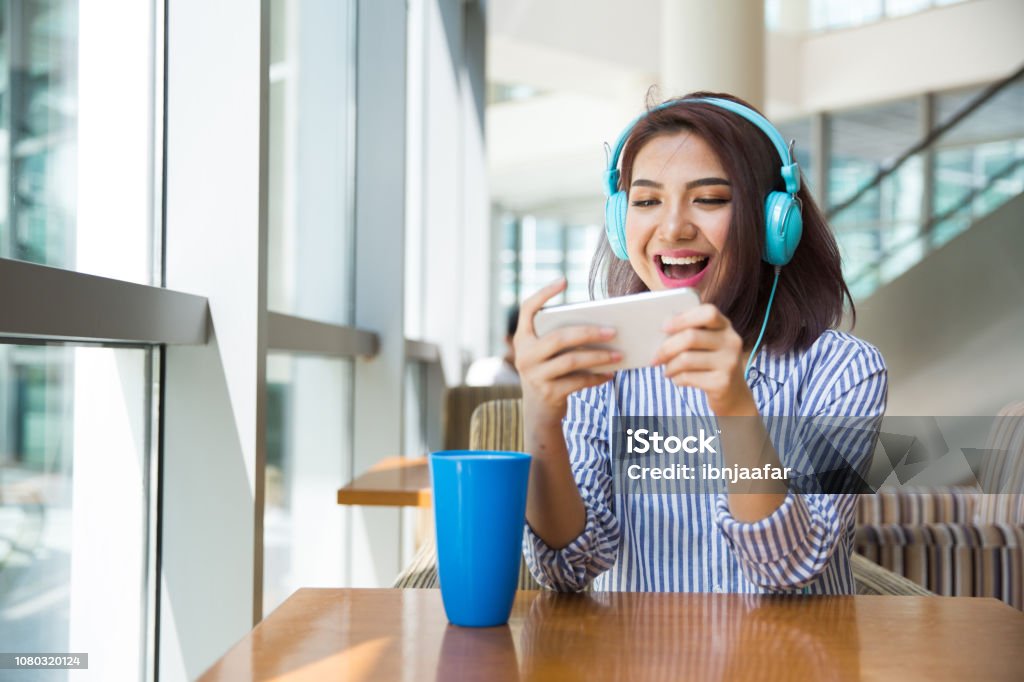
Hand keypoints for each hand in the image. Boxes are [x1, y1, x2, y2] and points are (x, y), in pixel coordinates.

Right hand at [514, 278, 619, 427]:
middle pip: (560, 338)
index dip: (543, 294)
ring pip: (571, 360)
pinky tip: (611, 374)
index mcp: (523, 339)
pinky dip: (597, 377)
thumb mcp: (547, 354)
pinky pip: (578, 381)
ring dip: (599, 357)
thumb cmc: (551, 372)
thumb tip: (601, 326)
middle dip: (589, 333)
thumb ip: (561, 339)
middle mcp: (525, 355)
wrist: (539, 412)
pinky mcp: (549, 393)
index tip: (564, 280)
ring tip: (619, 354)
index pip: (527, 309)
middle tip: (613, 331)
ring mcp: (535, 375)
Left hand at [652, 303, 756, 415]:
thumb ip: (690, 332)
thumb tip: (660, 332)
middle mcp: (731, 341)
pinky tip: (677, 380)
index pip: (708, 312)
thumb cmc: (710, 363)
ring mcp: (729, 362)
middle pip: (691, 337)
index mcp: (725, 326)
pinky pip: (688, 377)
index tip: (664, 327)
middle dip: (666, 348)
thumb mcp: (707, 343)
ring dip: (669, 366)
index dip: (683, 318)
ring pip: (686, 359)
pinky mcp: (722, 382)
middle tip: (655, 358)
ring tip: (667, 371)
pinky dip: (676, 379)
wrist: (733, 393)